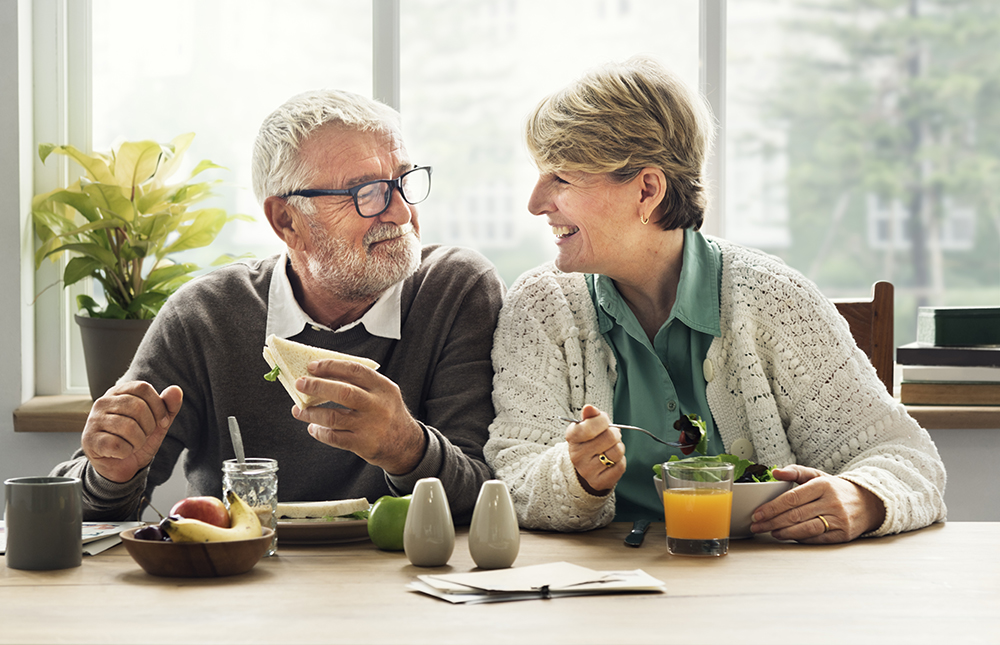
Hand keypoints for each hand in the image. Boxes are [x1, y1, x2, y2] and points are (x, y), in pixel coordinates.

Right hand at [81, 382, 182, 483]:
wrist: (121, 465)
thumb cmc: (137, 439)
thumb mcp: (158, 422)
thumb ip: (168, 406)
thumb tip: (176, 390)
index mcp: (120, 392)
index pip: (143, 388)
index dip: (158, 407)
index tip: (161, 421)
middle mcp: (103, 402)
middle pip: (137, 407)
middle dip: (149, 426)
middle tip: (143, 435)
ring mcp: (93, 420)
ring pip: (128, 427)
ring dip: (138, 441)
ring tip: (133, 444)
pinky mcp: (89, 440)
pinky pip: (117, 445)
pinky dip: (126, 452)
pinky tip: (121, 452)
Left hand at [291, 358, 425, 474]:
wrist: (406, 445)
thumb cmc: (388, 415)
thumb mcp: (384, 393)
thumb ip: (361, 384)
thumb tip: (324, 375)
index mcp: (383, 387)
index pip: (354, 370)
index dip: (331, 366)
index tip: (313, 366)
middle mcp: (378, 405)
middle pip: (343, 392)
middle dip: (317, 386)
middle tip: (300, 383)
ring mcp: (370, 426)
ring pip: (333, 417)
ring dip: (311, 413)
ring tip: (299, 410)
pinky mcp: (363, 444)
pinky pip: (334, 437)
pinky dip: (320, 432)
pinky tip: (313, 428)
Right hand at [565, 404, 625, 495]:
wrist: (586, 467)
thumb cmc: (589, 442)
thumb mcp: (587, 426)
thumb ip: (590, 416)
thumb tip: (589, 408)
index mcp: (572, 437)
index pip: (591, 424)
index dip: (603, 420)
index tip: (603, 421)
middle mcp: (577, 455)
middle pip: (610, 437)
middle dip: (615, 434)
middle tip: (610, 436)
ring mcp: (587, 470)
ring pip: (617, 452)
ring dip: (619, 448)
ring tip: (610, 449)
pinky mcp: (598, 482)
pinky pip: (620, 466)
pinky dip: (620, 461)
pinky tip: (611, 461)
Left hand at [749, 465, 886, 542]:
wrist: (868, 503)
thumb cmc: (836, 489)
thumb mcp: (817, 476)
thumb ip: (795, 472)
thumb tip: (775, 472)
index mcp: (823, 485)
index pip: (792, 498)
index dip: (772, 507)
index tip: (758, 513)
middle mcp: (831, 502)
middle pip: (796, 514)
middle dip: (772, 521)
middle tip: (756, 525)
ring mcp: (839, 519)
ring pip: (806, 528)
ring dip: (784, 532)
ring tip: (770, 532)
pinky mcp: (843, 534)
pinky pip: (817, 538)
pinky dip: (800, 538)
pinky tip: (787, 536)